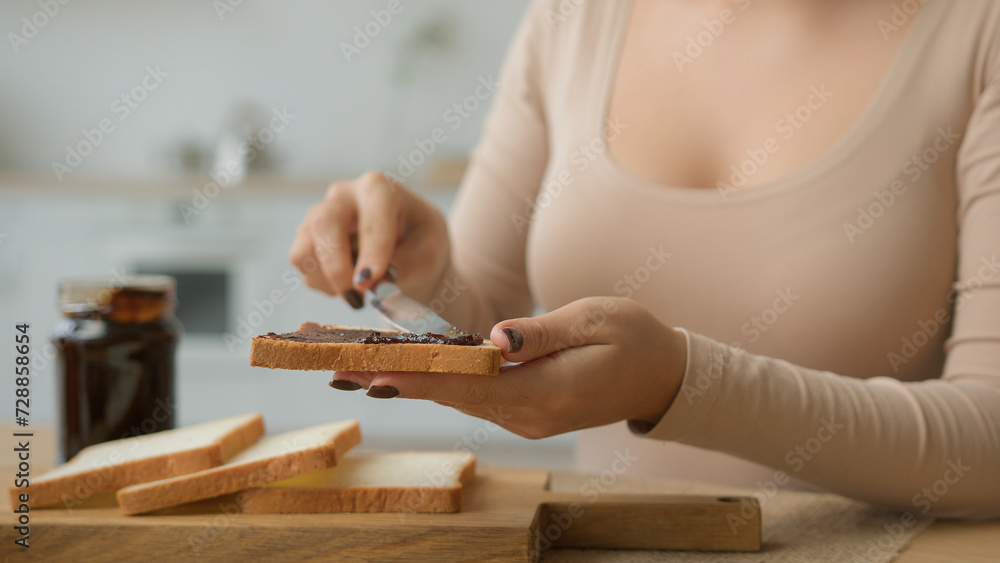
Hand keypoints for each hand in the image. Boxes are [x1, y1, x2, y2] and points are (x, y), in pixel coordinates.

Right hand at [288, 172, 449, 307]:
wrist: (407, 245)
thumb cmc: (420, 242)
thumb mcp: (429, 252)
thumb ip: (406, 266)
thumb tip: (377, 283)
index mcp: (379, 189)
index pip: (372, 219)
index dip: (371, 253)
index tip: (371, 283)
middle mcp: (343, 195)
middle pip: (324, 224)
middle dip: (338, 268)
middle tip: (358, 298)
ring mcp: (319, 213)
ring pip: (305, 249)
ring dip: (330, 281)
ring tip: (359, 292)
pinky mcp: (305, 235)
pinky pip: (302, 264)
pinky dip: (323, 283)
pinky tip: (346, 282)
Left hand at [331, 297, 688, 437]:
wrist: (664, 376)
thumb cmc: (634, 338)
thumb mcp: (594, 321)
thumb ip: (540, 333)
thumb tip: (493, 339)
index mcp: (546, 392)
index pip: (467, 382)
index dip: (417, 374)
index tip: (370, 370)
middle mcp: (529, 415)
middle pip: (451, 395)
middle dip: (396, 379)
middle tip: (340, 367)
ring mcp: (527, 419)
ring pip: (459, 399)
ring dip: (410, 383)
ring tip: (359, 370)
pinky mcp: (527, 412)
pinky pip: (475, 398)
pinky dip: (440, 384)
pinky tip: (410, 374)